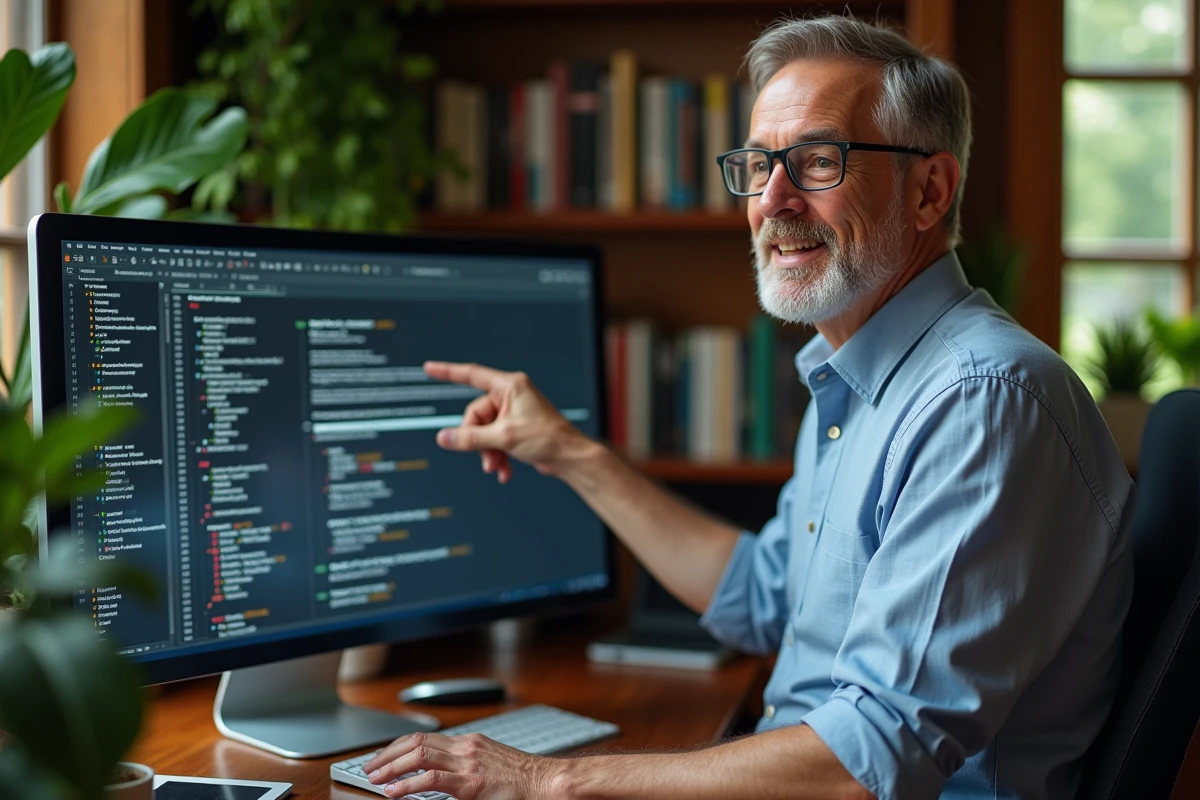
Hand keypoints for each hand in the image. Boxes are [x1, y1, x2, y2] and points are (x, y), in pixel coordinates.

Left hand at [363, 731, 558, 799]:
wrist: (545, 782)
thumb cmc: (522, 779)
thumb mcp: (489, 764)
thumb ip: (464, 766)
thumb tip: (437, 776)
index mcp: (468, 742)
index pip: (424, 737)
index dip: (397, 747)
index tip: (382, 758)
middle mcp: (465, 747)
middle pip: (415, 741)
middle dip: (387, 754)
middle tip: (369, 768)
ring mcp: (467, 763)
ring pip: (418, 754)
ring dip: (391, 766)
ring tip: (375, 779)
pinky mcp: (470, 783)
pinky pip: (431, 778)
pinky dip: (407, 784)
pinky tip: (394, 792)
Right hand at [424, 361, 595, 482]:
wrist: (569, 457)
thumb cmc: (548, 438)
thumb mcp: (504, 438)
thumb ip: (470, 438)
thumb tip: (444, 437)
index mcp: (510, 386)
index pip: (472, 375)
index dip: (448, 372)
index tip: (430, 368)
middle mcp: (511, 396)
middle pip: (476, 415)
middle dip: (478, 440)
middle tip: (486, 456)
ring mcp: (513, 413)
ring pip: (485, 431)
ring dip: (488, 452)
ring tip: (496, 467)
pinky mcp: (516, 429)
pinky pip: (495, 440)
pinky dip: (498, 456)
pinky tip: (504, 471)